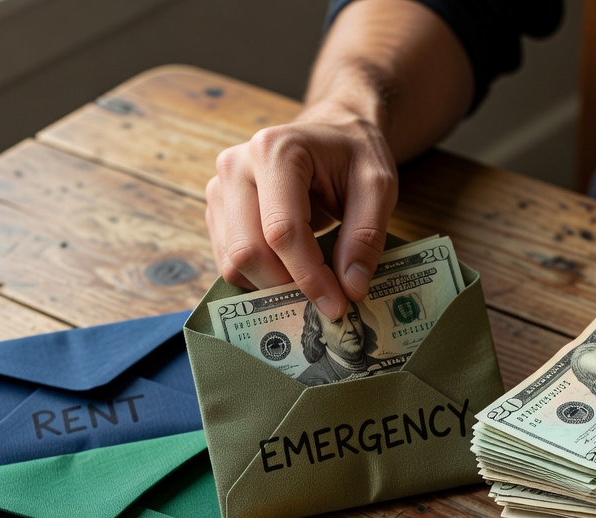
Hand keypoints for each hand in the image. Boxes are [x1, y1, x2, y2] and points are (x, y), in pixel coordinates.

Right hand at [205, 104, 397, 320]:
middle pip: (248, 252)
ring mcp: (221, 190)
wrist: (329, 134)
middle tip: (325, 301)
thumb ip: (367, 236)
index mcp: (274, 151)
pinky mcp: (218, 212)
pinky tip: (290, 274)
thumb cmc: (353, 155)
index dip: (309, 277)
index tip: (337, 305)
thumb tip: (351, 288)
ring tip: (311, 285)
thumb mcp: (378, 186)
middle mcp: (236, 166)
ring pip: (233, 263)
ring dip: (273, 288)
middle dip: (287, 287)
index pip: (282, 231)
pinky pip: (229, 264)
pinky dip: (260, 281)